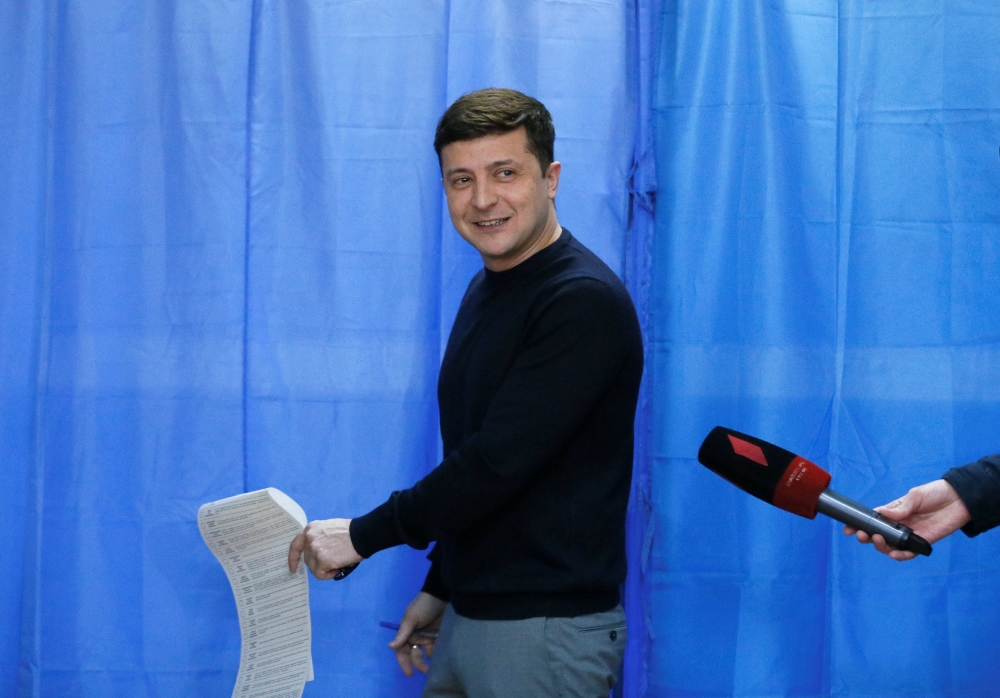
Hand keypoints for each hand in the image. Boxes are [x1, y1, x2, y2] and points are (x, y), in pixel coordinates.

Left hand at [287, 518, 362, 579]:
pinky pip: (321, 574)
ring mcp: (314, 549)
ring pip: (314, 568)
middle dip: (318, 562)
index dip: (293, 558)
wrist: (362, 534)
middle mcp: (309, 538)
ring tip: (338, 561)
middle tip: (333, 559)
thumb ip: (318, 538)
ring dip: (325, 568)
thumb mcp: (328, 528)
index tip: (293, 568)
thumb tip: (316, 553)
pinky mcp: (322, 560)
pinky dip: (329, 574)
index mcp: (311, 529)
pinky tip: (338, 567)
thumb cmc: (350, 532)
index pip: (295, 545)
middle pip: (307, 559)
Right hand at [388, 592, 446, 676]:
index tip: (410, 673)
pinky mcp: (439, 636)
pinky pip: (436, 649)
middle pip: (414, 655)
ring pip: (426, 654)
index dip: (404, 663)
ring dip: (429, 660)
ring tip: (434, 662)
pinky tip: (442, 654)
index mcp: (406, 633)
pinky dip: (437, 653)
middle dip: (418, 664)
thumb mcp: (411, 618)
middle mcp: (416, 637)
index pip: (401, 651)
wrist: (442, 595)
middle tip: (426, 671)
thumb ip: (402, 634)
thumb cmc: (424, 606)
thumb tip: (390, 647)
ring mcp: (428, 637)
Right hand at [843, 479, 970, 560]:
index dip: (859, 524)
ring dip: (881, 546)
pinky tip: (894, 553)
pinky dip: (900, 555)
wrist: (959, 500)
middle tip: (861, 535)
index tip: (848, 528)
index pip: (873, 519)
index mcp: (893, 511)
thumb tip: (881, 513)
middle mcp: (898, 525)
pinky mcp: (922, 542)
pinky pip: (909, 552)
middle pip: (878, 535)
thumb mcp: (915, 496)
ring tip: (878, 540)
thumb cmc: (935, 493)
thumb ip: (900, 507)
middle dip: (866, 537)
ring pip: (890, 546)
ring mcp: (909, 534)